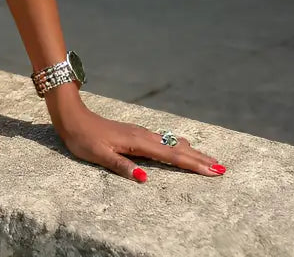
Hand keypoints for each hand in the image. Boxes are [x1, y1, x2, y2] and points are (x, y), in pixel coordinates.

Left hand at [53, 101, 226, 181]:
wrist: (72, 116)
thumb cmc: (83, 138)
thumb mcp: (98, 155)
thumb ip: (121, 166)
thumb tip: (144, 178)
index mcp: (137, 143)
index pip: (170, 156)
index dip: (192, 164)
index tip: (213, 171)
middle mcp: (142, 136)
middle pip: (175, 149)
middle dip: (198, 158)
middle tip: (222, 167)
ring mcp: (138, 133)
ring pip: (170, 143)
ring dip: (190, 151)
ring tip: (208, 159)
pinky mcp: (134, 133)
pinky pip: (161, 140)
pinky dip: (176, 146)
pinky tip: (179, 146)